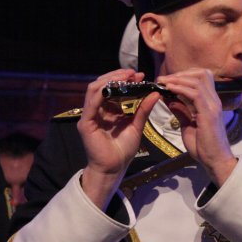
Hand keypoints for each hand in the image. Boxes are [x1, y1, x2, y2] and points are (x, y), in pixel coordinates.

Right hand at [78, 69, 159, 207]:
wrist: (114, 168)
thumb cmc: (123, 150)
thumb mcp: (136, 125)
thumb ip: (143, 109)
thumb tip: (155, 93)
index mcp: (108, 110)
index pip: (112, 88)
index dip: (125, 79)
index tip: (140, 75)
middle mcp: (97, 110)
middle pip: (102, 84)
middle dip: (118, 76)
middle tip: (134, 73)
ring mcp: (90, 115)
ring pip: (94, 89)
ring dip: (110, 80)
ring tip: (126, 76)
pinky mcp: (86, 123)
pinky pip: (91, 103)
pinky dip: (102, 93)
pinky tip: (114, 87)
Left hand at [156, 68, 237, 185]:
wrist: (215, 160)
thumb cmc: (203, 147)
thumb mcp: (187, 125)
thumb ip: (180, 111)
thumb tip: (169, 98)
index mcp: (210, 102)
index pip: (201, 78)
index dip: (184, 75)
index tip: (167, 80)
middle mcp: (214, 101)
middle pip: (201, 74)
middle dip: (180, 73)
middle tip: (163, 79)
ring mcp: (213, 106)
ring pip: (198, 81)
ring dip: (178, 79)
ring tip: (163, 82)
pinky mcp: (209, 113)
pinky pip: (195, 94)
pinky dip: (180, 88)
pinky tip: (169, 89)